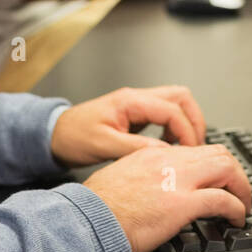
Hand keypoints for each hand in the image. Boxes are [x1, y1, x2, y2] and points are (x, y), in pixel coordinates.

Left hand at [50, 84, 205, 165]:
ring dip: (185, 124)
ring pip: (176, 104)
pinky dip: (173, 129)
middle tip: (195, 146)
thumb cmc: (73, 137)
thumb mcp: (104, 146)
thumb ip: (137, 148)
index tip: (190, 152)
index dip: (187, 131)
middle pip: (181, 97)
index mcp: (130, 101)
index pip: (173, 109)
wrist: (55, 135)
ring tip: (184, 148)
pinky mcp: (136, 115)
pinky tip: (168, 146)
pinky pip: (165, 115)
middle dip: (194, 121)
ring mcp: (137, 105)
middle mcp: (136, 98)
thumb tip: (166, 154)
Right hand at [85, 144, 251, 251]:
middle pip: (218, 153)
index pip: (196, 149)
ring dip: (241, 187)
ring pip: (226, 169)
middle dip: (235, 173)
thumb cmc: (98, 208)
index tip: (219, 180)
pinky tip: (237, 219)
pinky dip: (236, 208)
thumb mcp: (123, 178)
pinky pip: (222, 200)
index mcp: (154, 155)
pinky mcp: (182, 204)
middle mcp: (169, 161)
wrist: (89, 221)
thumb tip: (159, 190)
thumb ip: (145, 177)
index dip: (214, 164)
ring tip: (243, 205)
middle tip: (240, 191)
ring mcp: (177, 181)